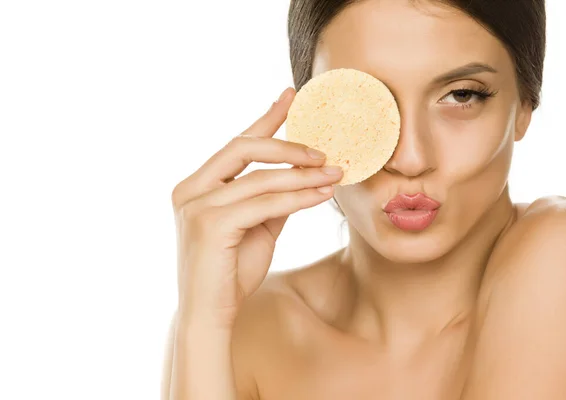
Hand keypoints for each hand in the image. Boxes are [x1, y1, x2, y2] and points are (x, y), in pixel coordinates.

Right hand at [171, 88, 342, 328]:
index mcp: (196, 185)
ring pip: (260, 177)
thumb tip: (304, 174)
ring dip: (302, 174)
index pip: (236, 144)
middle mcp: (190, 189)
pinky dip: (297, 197)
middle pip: (242, 147)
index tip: (291, 97)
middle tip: (323, 149)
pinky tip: (322, 194)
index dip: (265, 118)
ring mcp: (196, 206)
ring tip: (335, 173)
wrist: (211, 315)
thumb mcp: (257, 226)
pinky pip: (264, 203)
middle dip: (287, 144)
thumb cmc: (231, 272)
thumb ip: (272, 198)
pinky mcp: (210, 225)